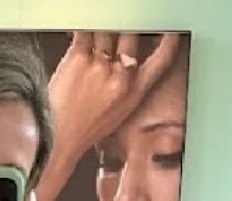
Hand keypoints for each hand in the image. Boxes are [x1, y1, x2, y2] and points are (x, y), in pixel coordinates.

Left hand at [48, 31, 183, 154]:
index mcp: (132, 93)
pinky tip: (79, 41)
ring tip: (89, 48)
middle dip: (122, 33)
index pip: (158, 64)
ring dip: (98, 35)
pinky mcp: (80, 56)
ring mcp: (100, 64)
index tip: (170, 36)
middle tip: (115, 35)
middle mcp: (120, 76)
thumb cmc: (85, 128)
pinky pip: (83, 33)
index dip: (166, 47)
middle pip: (128, 38)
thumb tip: (123, 64)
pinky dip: (81, 34)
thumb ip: (125, 87)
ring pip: (104, 33)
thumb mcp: (118, 113)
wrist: (61, 137)